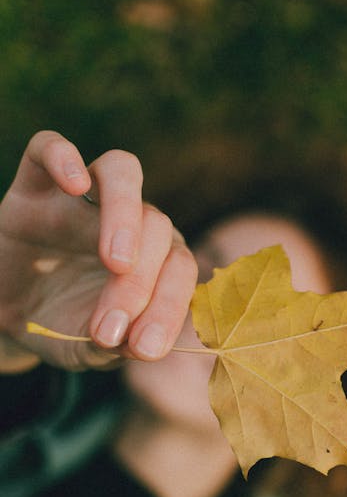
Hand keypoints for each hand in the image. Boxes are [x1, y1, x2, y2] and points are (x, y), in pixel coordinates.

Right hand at [0, 131, 196, 370]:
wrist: (8, 315)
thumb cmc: (60, 327)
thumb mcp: (88, 347)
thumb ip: (116, 346)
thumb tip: (140, 345)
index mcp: (154, 259)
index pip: (179, 268)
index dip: (169, 307)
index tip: (144, 349)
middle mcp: (129, 222)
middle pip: (158, 225)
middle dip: (142, 283)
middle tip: (113, 326)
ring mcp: (84, 198)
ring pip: (122, 170)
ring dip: (126, 214)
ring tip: (117, 262)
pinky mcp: (37, 183)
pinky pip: (50, 147)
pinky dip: (63, 157)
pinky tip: (75, 185)